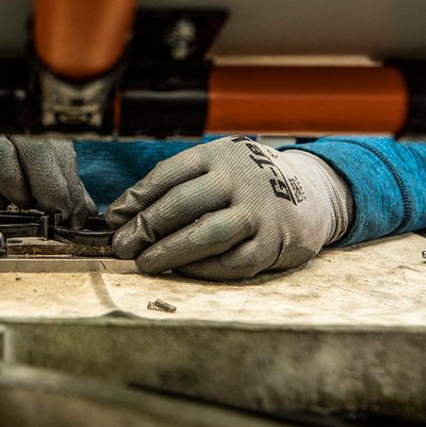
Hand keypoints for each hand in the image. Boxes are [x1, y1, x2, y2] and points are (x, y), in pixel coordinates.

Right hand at [0, 133, 94, 227]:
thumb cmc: (8, 162)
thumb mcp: (40, 171)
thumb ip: (64, 188)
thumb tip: (86, 212)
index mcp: (37, 127)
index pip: (62, 152)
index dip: (70, 187)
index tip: (73, 215)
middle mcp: (9, 126)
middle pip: (34, 148)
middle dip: (48, 187)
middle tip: (52, 212)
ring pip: (1, 156)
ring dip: (16, 188)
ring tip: (21, 202)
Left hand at [105, 136, 351, 279]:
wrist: (311, 192)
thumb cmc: (245, 183)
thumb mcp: (214, 168)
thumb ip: (174, 185)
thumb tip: (121, 215)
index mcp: (217, 155)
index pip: (168, 174)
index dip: (136, 198)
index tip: (114, 219)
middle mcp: (239, 179)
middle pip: (183, 203)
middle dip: (146, 227)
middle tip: (122, 246)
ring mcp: (259, 211)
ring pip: (207, 233)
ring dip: (170, 251)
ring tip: (144, 263)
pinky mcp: (274, 241)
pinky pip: (233, 261)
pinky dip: (204, 268)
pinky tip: (182, 270)